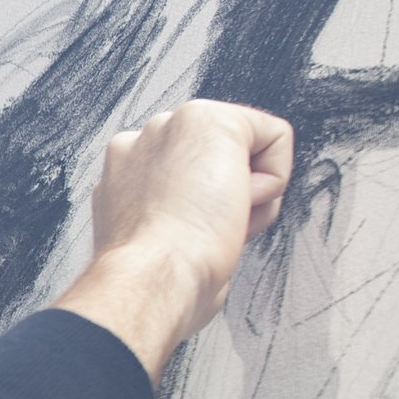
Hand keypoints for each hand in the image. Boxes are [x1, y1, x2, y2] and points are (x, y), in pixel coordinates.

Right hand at [51, 99, 294, 376]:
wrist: (152, 278)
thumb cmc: (157, 280)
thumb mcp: (155, 243)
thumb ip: (174, 216)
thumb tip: (215, 230)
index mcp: (123, 173)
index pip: (190, 172)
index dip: (206, 209)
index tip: (190, 236)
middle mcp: (142, 141)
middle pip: (219, 157)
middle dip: (227, 194)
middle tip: (206, 230)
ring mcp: (171, 125)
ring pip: (246, 149)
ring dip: (248, 192)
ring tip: (217, 222)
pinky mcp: (210, 118)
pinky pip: (274, 136)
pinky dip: (274, 177)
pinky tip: (237, 205)